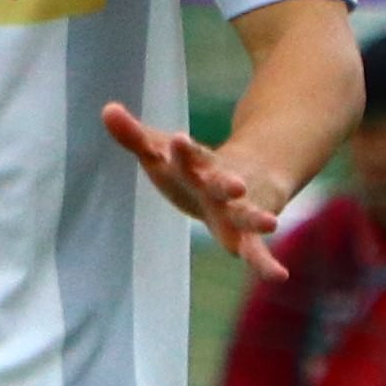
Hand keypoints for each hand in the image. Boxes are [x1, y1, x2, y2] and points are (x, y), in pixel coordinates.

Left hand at [105, 101, 291, 276]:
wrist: (245, 179)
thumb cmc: (191, 169)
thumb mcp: (161, 153)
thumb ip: (134, 136)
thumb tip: (107, 108)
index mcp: (199, 166)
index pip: (191, 157)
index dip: (184, 152)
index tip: (179, 141)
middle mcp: (222, 186)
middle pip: (223, 184)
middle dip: (226, 184)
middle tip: (234, 185)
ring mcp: (239, 209)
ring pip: (248, 214)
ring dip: (256, 218)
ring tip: (271, 223)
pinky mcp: (247, 234)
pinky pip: (257, 251)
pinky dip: (266, 263)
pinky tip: (279, 277)